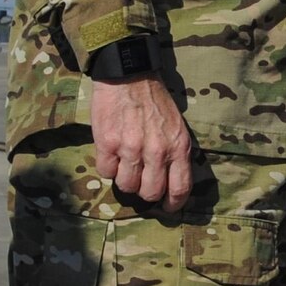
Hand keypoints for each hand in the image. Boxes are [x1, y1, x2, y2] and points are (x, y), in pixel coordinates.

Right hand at [91, 78, 195, 212]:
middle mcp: (157, 151)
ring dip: (125, 180)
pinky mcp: (108, 143)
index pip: (179, 188)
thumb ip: (176, 154)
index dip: (173, 204)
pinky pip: (106, 172)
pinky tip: (111, 154)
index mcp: (179, 148)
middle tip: (141, 182)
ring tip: (126, 165)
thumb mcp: (178, 127)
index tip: (167, 208)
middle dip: (145, 193)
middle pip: (150, 193)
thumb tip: (172, 182)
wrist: (130, 77)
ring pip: (126, 185)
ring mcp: (131, 148)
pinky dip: (108, 167)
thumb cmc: (156, 103)